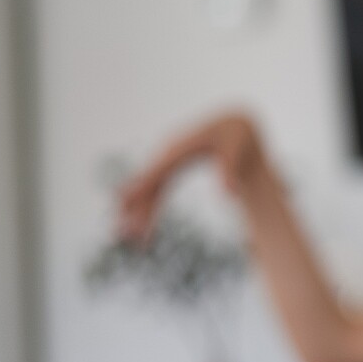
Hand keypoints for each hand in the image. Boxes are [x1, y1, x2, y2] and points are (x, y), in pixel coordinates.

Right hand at [118, 111, 267, 240]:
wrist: (233, 125)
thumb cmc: (236, 135)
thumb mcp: (237, 146)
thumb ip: (229, 168)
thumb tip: (228, 194)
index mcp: (182, 146)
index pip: (160, 169)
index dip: (144, 185)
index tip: (127, 202)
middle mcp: (168, 153)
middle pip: (150, 182)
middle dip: (137, 207)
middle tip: (125, 231)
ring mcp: (167, 162)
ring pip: (150, 190)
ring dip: (139, 212)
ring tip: (129, 236)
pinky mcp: (171, 169)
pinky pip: (157, 191)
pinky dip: (149, 208)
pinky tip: (143, 229)